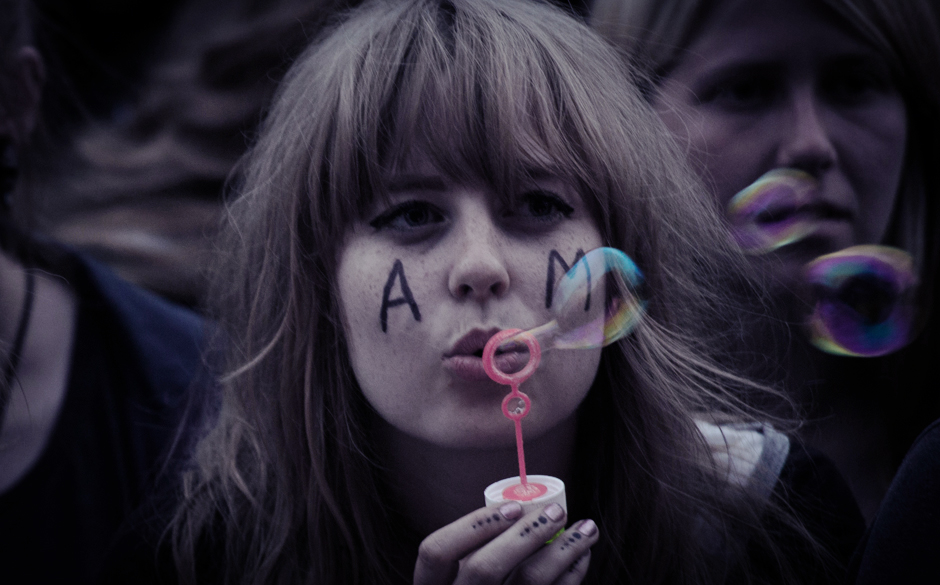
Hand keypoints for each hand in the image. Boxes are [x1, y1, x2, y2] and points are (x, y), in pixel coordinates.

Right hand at [413, 501, 598, 584]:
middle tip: (557, 512)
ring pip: (528, 581)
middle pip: (483, 567)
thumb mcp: (465, 576)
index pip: (437, 550)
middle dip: (525, 533)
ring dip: (563, 549)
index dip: (475, 525)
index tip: (513, 506)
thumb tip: (526, 509)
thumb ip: (479, 551)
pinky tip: (581, 556)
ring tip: (586, 529)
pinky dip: (572, 573)